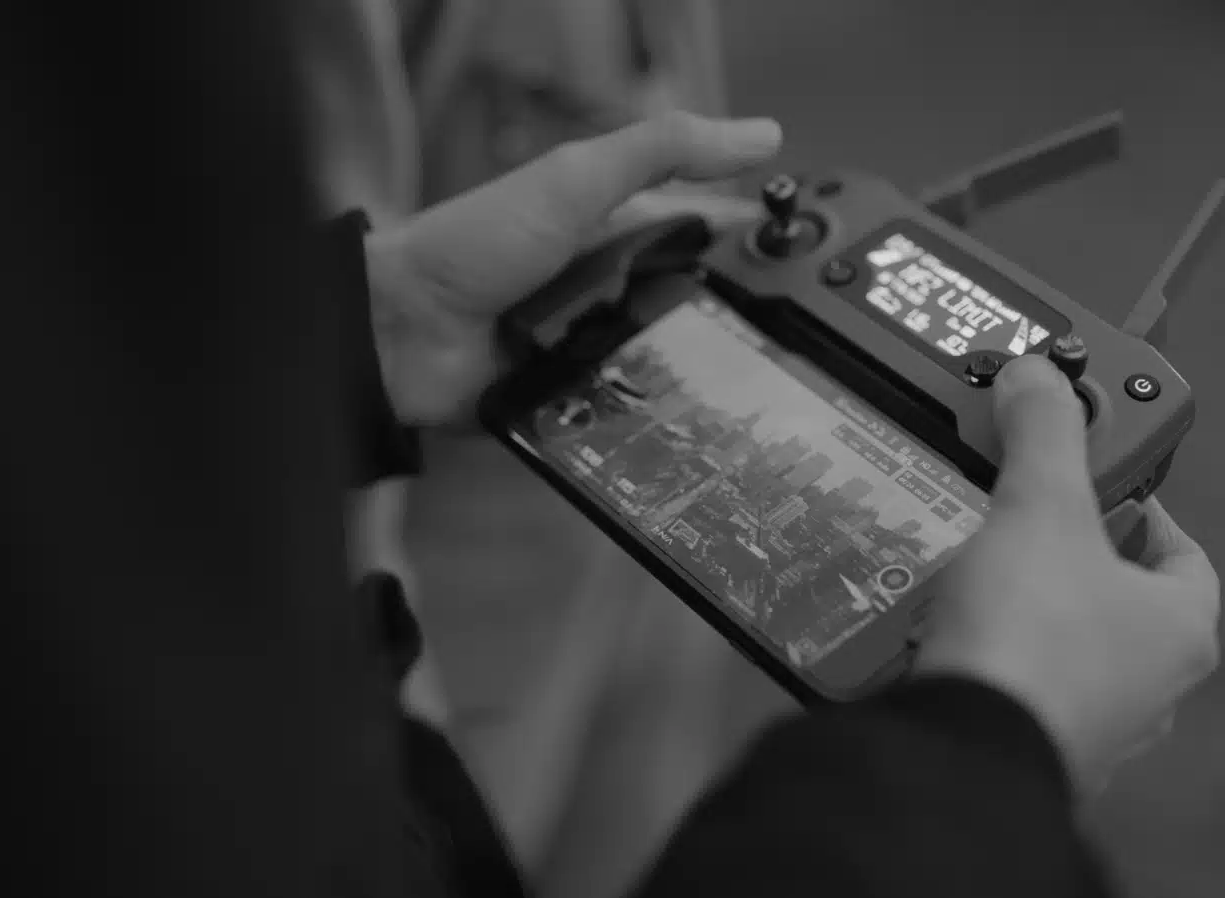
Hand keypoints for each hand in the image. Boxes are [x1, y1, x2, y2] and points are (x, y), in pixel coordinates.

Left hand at [363, 112, 782, 426]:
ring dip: (714, 378)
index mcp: (621, 226)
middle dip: (749, 323)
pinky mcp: (579, 402)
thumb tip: (764, 135)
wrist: (398, 333)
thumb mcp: (576, 180)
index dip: (764, 244)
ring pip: (677, 365)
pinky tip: (712, 436)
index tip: (826, 265)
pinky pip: (635, 412)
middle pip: (702, 305)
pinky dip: (663, 420)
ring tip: (782, 399)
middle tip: (817, 349)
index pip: (712, 232)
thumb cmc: (480, 244)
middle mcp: (616, 287)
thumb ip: (661, 150)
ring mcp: (598, 347)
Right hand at [915, 355, 1221, 795]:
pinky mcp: (1033, 750)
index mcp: (1180, 626)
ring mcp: (1095, 727)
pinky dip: (991, 653)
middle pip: (1120, 599)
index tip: (1094, 479)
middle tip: (1021, 513)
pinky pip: (1018, 685)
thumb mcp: (1040, 506)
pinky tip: (948, 626)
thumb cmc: (1032, 633)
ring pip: (1067, 648)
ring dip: (1027, 607)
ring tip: (973, 565)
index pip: (1181, 551)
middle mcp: (1152, 686)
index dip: (1141, 506)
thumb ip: (1042, 432)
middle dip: (1072, 554)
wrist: (965, 750)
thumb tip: (1036, 373)